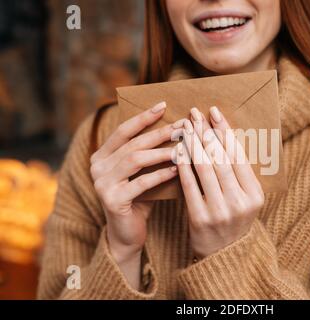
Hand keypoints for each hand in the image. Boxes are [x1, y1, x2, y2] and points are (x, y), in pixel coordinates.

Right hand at [90, 101, 183, 264]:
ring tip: (183, 146)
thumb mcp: (142, 173)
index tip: (163, 105)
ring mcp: (101, 184)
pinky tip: (178, 169)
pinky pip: (140, 183)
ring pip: (135, 160)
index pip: (123, 130)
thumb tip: (177, 129)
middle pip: (132, 143)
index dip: (143, 117)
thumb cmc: (140, 199)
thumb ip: (149, 154)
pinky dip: (160, 174)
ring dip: (162, 152)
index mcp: (102, 156)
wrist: (127, 234)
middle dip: (160, 133)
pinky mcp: (112, 200)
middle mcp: (97, 167)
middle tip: (183, 127)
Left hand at [176, 107, 264, 258]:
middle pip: (221, 158)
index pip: (238, 155)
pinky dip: (183, 165)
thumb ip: (238, 173)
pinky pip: (189, 185)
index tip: (214, 112)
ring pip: (205, 168)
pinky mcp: (200, 218)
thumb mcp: (245, 199)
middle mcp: (240, 202)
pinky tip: (177, 149)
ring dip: (193, 143)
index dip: (225, 131)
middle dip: (206, 132)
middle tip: (194, 113)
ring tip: (185, 126)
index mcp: (255, 194)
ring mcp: (220, 211)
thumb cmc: (233, 219)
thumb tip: (222, 135)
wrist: (223, 256)